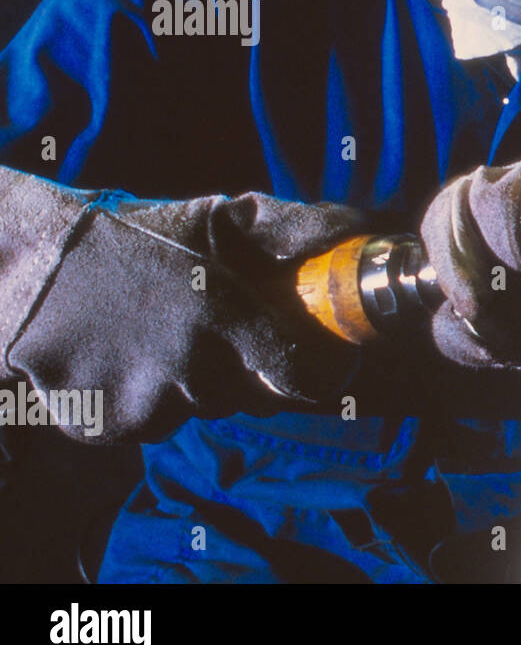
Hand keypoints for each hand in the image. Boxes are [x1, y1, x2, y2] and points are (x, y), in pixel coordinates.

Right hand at [0, 170, 368, 442]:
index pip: (301, 377)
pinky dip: (144, 402)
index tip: (314, 365)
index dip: (314, 374)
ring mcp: (142, 402)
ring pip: (197, 411)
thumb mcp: (219, 218)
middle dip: (245, 370)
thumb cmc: (139, 237)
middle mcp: (187, 367)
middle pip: (249, 396)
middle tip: (216, 334)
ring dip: (191, 386)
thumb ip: (296, 228)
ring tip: (163, 340)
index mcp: (223, 315)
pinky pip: (149, 426)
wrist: (32, 264)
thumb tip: (363, 228)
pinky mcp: (101, 426)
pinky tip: (127, 362)